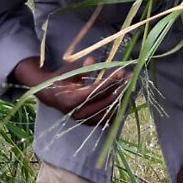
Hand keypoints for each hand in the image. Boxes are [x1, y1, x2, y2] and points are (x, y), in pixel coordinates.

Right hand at [12, 56, 129, 125]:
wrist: (51, 95)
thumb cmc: (60, 81)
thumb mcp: (68, 72)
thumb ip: (81, 68)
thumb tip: (92, 60)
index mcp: (71, 100)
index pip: (95, 92)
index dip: (109, 82)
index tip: (121, 72)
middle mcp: (79, 114)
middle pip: (105, 102)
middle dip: (119, 88)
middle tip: (129, 76)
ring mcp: (85, 120)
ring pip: (109, 111)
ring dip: (122, 97)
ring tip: (130, 84)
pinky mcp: (91, 122)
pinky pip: (108, 117)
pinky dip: (118, 107)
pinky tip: (126, 97)